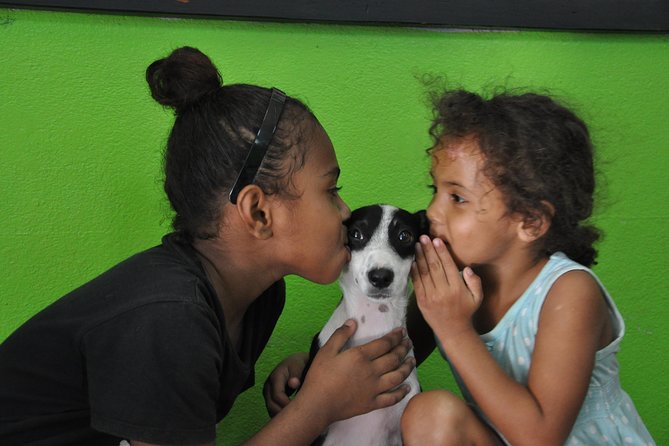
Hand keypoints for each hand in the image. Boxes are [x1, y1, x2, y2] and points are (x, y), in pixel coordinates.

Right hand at [263, 352, 308, 416]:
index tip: (298, 410)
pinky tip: (290, 418)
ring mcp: (268, 392)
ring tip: (293, 419)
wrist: (296, 363)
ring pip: (271, 409)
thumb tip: (293, 384)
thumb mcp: (299, 366)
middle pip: (271, 405)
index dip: (286, 404)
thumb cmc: (299, 365)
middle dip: (283, 414)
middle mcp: (268, 385)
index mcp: (275, 376)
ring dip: (280, 416)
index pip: (277, 395)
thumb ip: (296, 374)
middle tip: (296, 419)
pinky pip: (273, 410)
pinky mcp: (270, 398)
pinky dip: (280, 416)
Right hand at [297, 320, 414, 424]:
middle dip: (403, 349)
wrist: (318, 404)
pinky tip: (407, 387)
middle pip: (394, 358)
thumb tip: (353, 322)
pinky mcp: (372, 403)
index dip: (395, 336)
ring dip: (407, 367)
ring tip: (412, 360)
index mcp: (361, 356)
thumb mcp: (326, 351)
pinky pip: (392, 398)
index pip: (384, 344)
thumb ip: (340, 335)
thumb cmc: (320, 376)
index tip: (402, 332)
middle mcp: (371, 371)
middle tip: (409, 343)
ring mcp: (374, 389)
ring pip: (398, 376)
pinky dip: (402, 392)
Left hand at [411, 235, 482, 338]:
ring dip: (419, 257)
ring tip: (417, 245)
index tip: (437, 240)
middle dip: (428, 250)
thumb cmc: (466, 311)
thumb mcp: (477, 297)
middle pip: (434, 266)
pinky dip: (414, 271)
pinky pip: (417, 283)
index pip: (448, 266)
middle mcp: (443, 291)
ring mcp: (430, 296)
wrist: (453, 331)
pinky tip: (413, 261)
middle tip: (423, 237)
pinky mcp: (421, 301)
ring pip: (424, 272)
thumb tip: (466, 268)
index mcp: (457, 289)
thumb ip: (475, 281)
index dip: (442, 252)